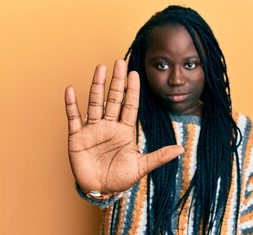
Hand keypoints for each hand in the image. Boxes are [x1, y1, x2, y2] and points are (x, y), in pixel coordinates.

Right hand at [64, 60, 183, 192]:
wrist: (100, 190)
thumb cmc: (120, 178)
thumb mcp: (141, 166)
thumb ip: (159, 156)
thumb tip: (181, 149)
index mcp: (125, 131)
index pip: (130, 106)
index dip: (132, 90)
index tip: (135, 74)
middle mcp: (109, 126)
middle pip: (113, 99)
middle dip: (117, 81)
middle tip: (120, 62)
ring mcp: (93, 130)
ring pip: (95, 103)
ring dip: (97, 86)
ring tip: (100, 68)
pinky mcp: (77, 137)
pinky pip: (73, 118)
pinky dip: (71, 105)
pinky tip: (71, 90)